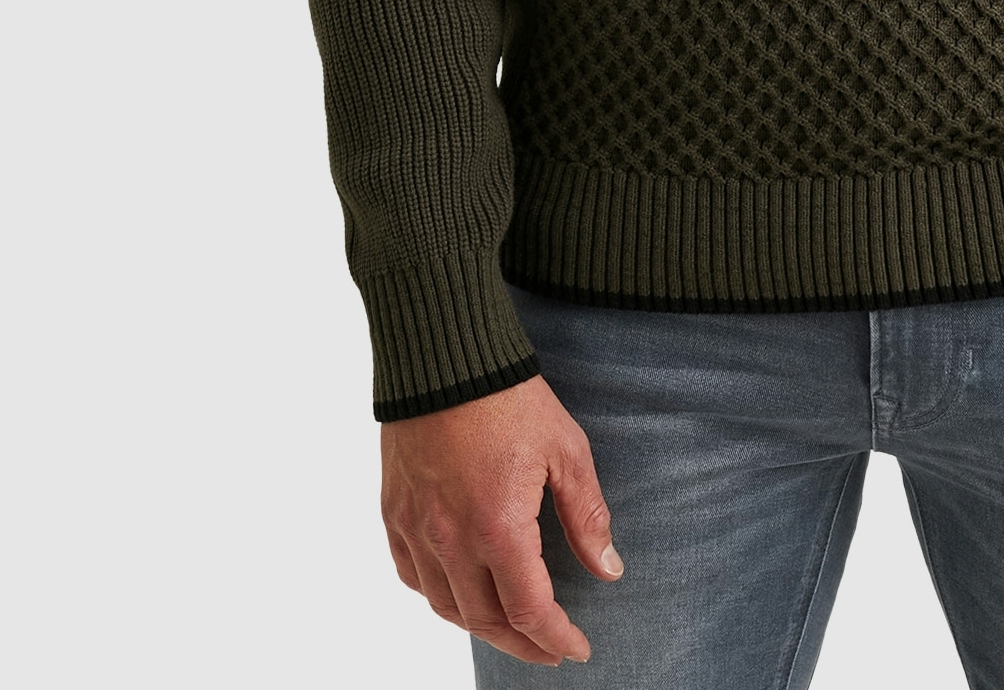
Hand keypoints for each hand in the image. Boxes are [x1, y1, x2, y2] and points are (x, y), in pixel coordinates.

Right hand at [381, 375, 622, 665]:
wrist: (446, 354)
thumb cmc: (511, 398)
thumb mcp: (566, 451)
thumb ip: (586, 516)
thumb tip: (609, 570)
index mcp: (498, 527)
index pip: (528, 610)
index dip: (555, 638)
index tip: (576, 648)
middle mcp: (451, 539)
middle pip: (486, 620)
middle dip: (523, 642)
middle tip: (550, 648)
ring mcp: (416, 528)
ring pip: (445, 606)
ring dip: (480, 625)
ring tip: (510, 626)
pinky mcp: (395, 512)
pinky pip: (412, 575)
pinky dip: (438, 594)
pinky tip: (459, 591)